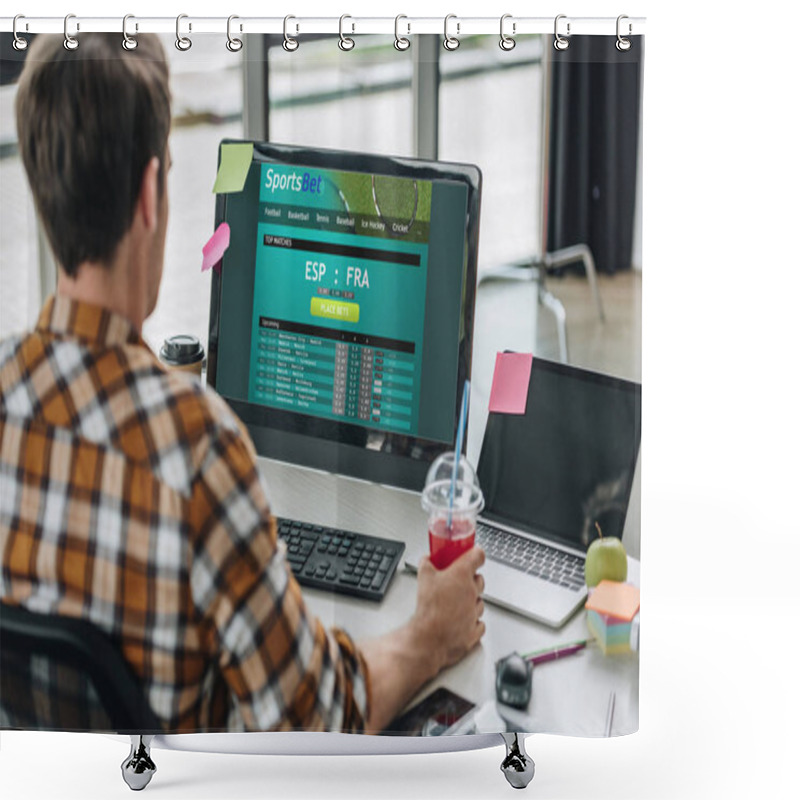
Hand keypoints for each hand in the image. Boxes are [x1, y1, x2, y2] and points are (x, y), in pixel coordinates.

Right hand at [411, 546, 485, 674]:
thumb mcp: (422, 578)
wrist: (428, 638)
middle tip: (459, 581)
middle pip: (480, 580)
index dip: (476, 554)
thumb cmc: (428, 608)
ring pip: (479, 602)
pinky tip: (461, 620)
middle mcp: (472, 592)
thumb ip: (426, 564)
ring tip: (455, 604)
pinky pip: (478, 623)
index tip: (474, 553)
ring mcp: (475, 612)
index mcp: (462, 576)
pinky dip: (472, 621)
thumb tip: (427, 559)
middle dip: (471, 579)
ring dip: (471, 601)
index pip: (478, 556)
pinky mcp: (474, 631)